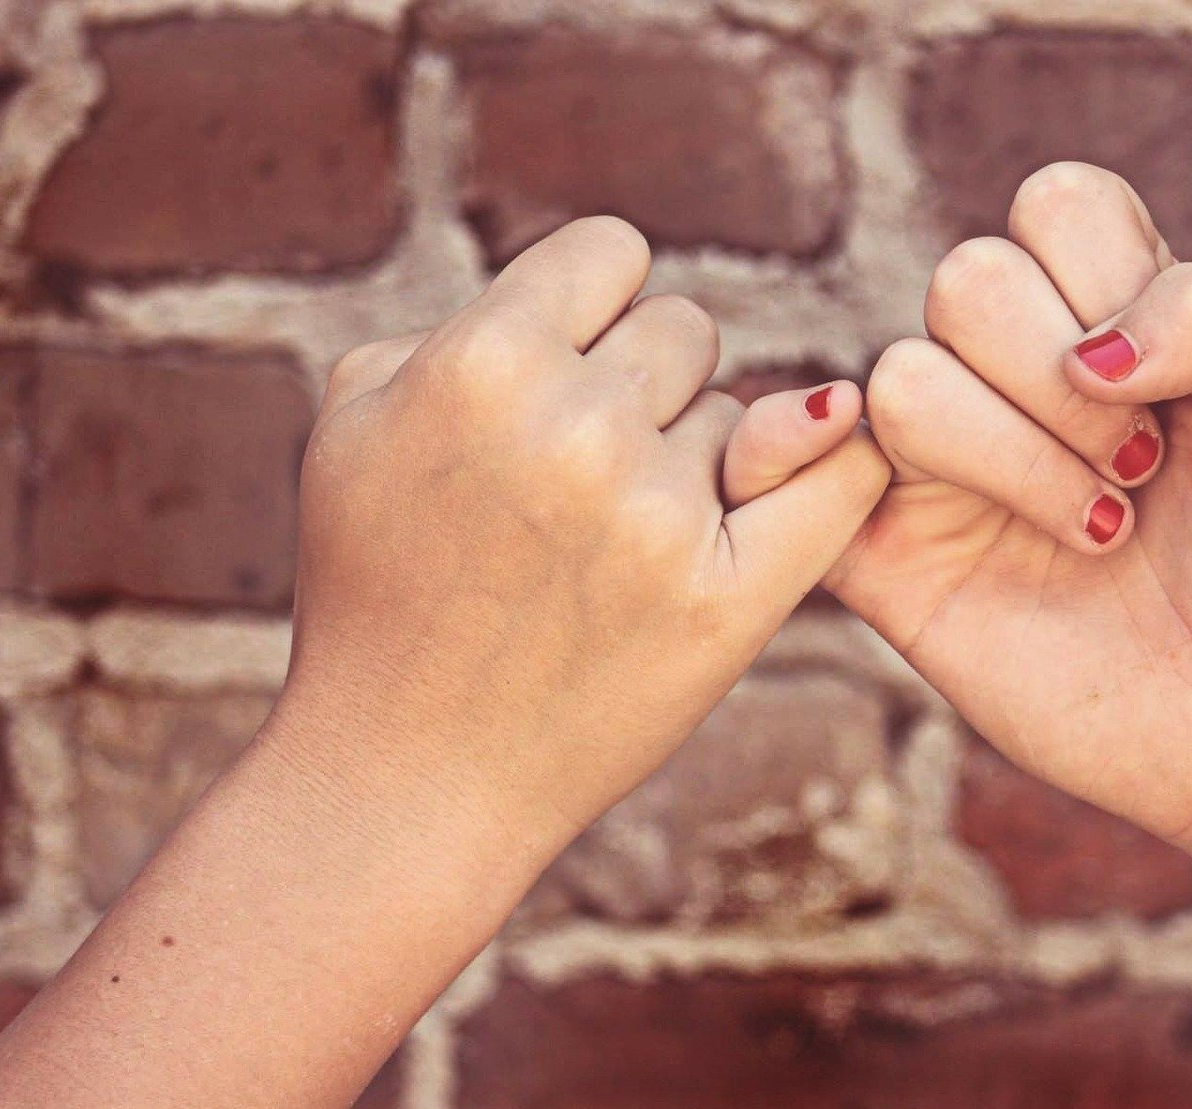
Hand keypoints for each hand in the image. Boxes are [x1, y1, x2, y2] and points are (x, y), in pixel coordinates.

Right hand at [279, 216, 887, 860]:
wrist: (406, 772)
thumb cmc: (377, 591)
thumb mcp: (351, 424)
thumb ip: (454, 324)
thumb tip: (593, 285)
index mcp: (481, 364)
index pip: (614, 254)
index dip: (595, 311)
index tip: (573, 369)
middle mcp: (576, 426)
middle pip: (685, 330)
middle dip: (645, 387)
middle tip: (583, 476)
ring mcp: (659, 516)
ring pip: (742, 415)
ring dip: (696, 462)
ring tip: (612, 546)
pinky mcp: (727, 600)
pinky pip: (840, 480)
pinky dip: (838, 463)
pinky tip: (831, 456)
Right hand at [829, 164, 1191, 855]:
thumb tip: (1087, 349)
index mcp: (1098, 305)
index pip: (1054, 204)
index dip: (1112, 283)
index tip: (1178, 391)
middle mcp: (1005, 368)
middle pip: (967, 279)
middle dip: (1068, 385)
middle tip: (1139, 468)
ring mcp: (938, 460)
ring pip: (902, 376)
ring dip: (1016, 460)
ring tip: (1098, 529)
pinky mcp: (883, 554)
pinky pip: (792, 477)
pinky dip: (825, 473)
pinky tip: (959, 531)